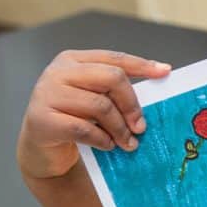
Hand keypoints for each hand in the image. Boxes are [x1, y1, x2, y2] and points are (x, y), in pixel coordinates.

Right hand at [17, 50, 171, 179]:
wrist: (42, 148)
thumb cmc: (74, 119)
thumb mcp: (94, 99)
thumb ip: (115, 92)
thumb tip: (155, 87)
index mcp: (73, 60)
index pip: (114, 58)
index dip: (142, 65)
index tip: (165, 72)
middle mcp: (58, 72)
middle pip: (112, 78)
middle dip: (132, 105)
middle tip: (141, 127)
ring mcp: (47, 94)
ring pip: (101, 106)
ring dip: (120, 129)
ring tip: (128, 143)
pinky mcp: (42, 120)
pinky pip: (85, 129)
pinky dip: (103, 140)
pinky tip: (108, 145)